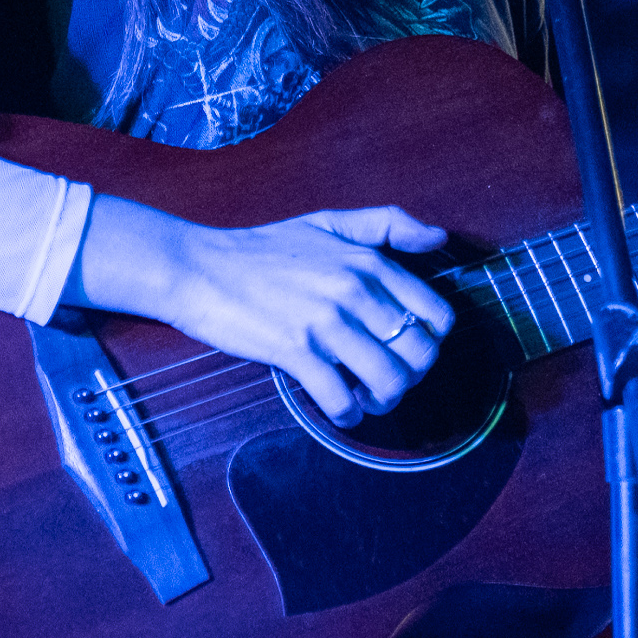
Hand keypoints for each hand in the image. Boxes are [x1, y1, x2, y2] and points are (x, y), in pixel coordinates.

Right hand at [66, 197, 456, 427]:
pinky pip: (342, 399)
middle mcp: (354, 289)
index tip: (409, 349)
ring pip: (389, 380)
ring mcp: (325, 322)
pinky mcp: (295, 351)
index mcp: (367, 260)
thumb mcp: (329, 222)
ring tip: (366, 398)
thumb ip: (388, 224)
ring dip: (383, 400)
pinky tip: (340, 409)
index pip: (436, 314)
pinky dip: (348, 414)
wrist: (198, 267)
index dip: (431, 342)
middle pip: (419, 353)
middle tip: (389, 379)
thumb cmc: (263, 248)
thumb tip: (439, 238)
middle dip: (412, 377)